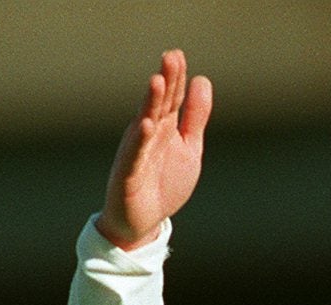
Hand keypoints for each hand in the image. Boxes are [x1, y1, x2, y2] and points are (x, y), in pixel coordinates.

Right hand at [96, 49, 212, 249]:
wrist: (144, 223)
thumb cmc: (164, 183)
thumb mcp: (189, 148)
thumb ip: (195, 117)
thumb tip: (202, 79)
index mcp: (164, 127)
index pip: (171, 98)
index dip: (176, 78)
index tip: (179, 55)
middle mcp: (148, 135)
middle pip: (158, 105)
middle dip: (165, 82)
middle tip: (171, 57)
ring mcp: (137, 153)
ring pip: (144, 124)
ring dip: (150, 104)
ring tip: (157, 82)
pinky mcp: (128, 175)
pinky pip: (134, 156)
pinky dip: (140, 141)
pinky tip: (146, 125)